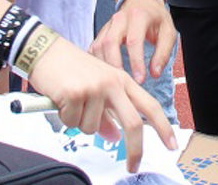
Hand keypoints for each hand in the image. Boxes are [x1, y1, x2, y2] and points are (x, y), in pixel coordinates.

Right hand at [30, 36, 177, 172]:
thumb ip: (109, 113)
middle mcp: (112, 82)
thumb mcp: (97, 87)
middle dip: (135, 150)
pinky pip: (73, 122)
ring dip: (80, 122)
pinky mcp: (76, 93)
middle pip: (132, 123)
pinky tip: (61, 99)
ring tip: (72, 102)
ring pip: (94, 128)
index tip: (172, 144)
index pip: (149, 105)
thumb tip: (114, 136)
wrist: (45, 50)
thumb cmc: (71, 69)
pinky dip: (65, 117)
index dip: (163, 126)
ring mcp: (95, 88)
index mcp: (122, 80)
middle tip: (132, 166)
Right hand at [90, 0, 175, 86]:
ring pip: (99, 45)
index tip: (140, 79)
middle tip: (123, 83)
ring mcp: (108, 24)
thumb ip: (163, 53)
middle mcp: (120, 19)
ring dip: (104, 64)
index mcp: (138, 16)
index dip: (136, 62)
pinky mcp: (102, 31)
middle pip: (110, 42)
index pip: (134, 41)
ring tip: (113, 81)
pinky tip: (103, 73)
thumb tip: (155, 73)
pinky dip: (96, 61)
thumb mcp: (168, 32)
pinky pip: (94, 47)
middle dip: (115, 65)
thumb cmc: (156, 17)